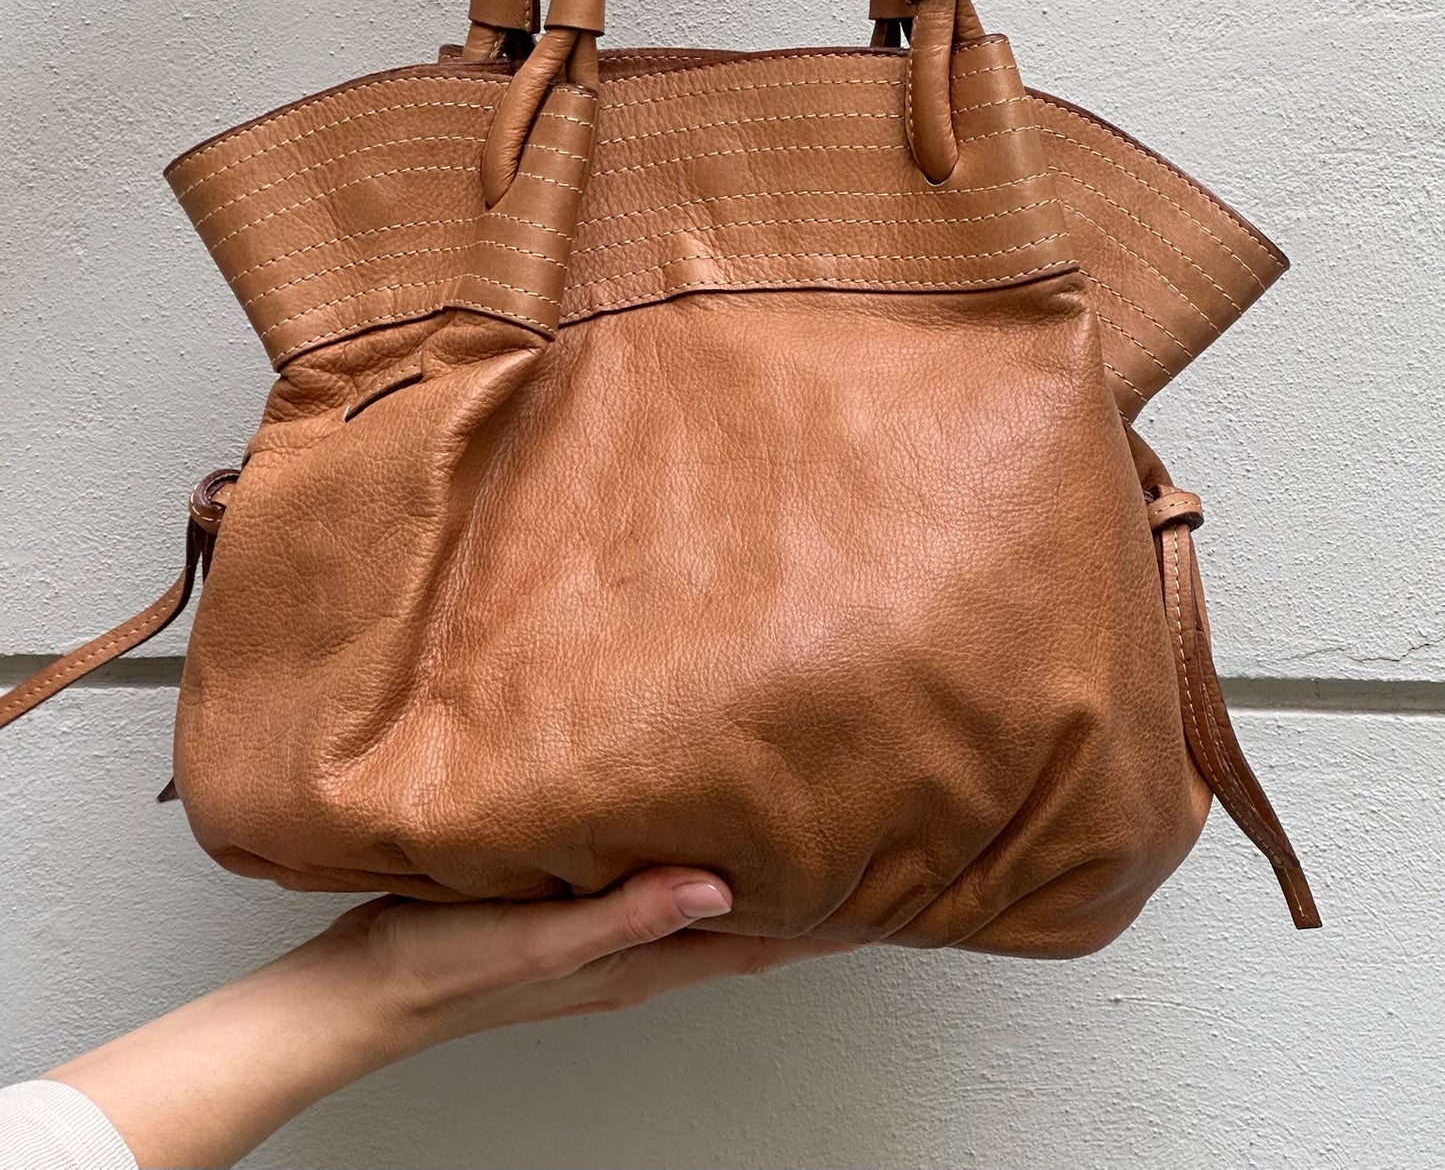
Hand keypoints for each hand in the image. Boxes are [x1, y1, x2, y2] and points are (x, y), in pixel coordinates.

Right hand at [49, 870, 841, 1166]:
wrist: (354, 993)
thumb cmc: (434, 972)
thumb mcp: (534, 942)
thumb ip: (624, 915)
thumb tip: (719, 888)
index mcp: (637, 963)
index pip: (761, 940)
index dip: (832, 918)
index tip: (896, 882)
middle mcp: (631, 951)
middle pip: (749, 922)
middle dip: (813, 889)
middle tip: (871, 839)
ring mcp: (600, 934)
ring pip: (705, 900)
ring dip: (758, 871)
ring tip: (807, 824)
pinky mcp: (566, 910)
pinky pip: (654, 883)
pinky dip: (693, 859)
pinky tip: (689, 823)